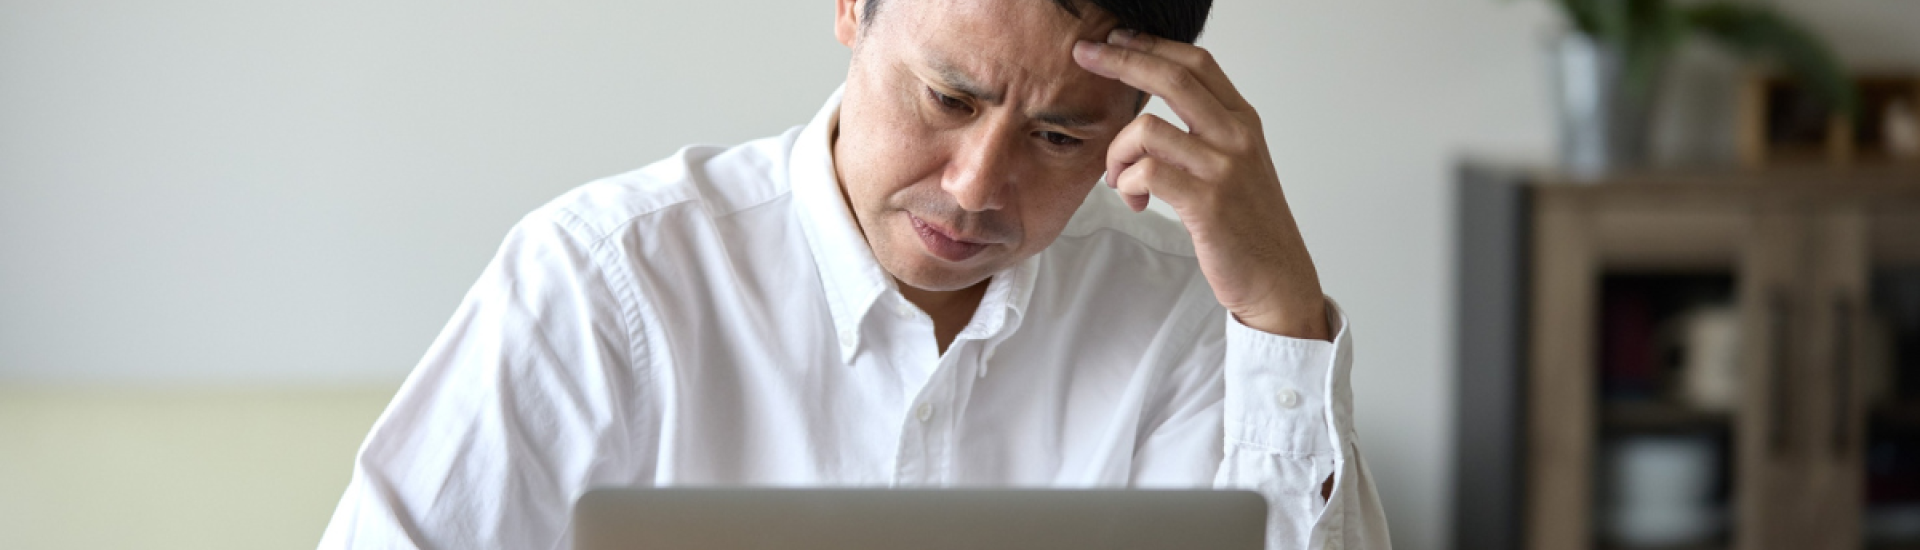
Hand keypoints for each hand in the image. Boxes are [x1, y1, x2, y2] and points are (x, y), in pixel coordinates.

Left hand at [1073, 30, 1327, 340]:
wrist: (1277, 278)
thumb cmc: (1247, 225)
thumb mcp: (1237, 164)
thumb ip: (1205, 131)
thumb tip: (1152, 108)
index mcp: (1243, 121)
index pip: (1196, 63)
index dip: (1151, 45)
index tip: (1115, 38)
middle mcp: (1237, 136)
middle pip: (1172, 78)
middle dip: (1120, 60)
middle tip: (1084, 54)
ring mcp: (1223, 168)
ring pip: (1147, 130)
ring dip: (1116, 152)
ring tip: (1117, 179)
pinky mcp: (1207, 203)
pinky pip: (1145, 173)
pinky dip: (1126, 183)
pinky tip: (1133, 200)